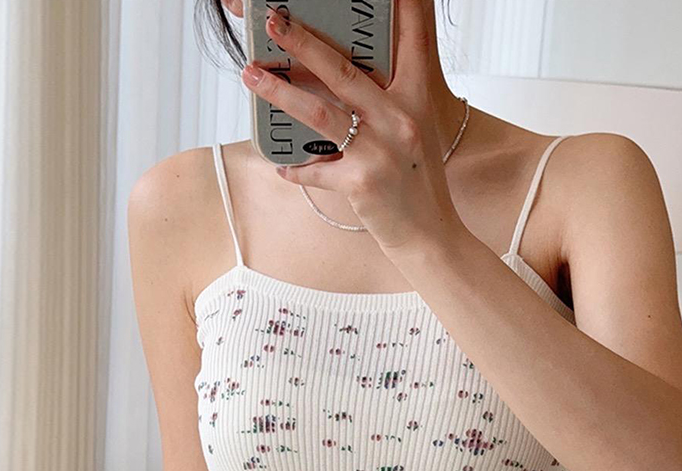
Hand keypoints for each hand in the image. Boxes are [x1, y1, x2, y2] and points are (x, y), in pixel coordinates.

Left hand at [241, 0, 465, 255]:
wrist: (430, 236)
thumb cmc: (419, 184)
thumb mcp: (415, 133)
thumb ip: (388, 104)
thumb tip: (343, 82)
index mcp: (417, 100)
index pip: (412, 38)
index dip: (400, 4)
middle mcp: (401, 119)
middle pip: (344, 70)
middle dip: (303, 42)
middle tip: (273, 21)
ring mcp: (380, 151)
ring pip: (319, 112)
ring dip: (279, 93)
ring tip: (251, 76)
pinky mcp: (361, 183)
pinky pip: (315, 170)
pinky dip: (296, 170)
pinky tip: (283, 167)